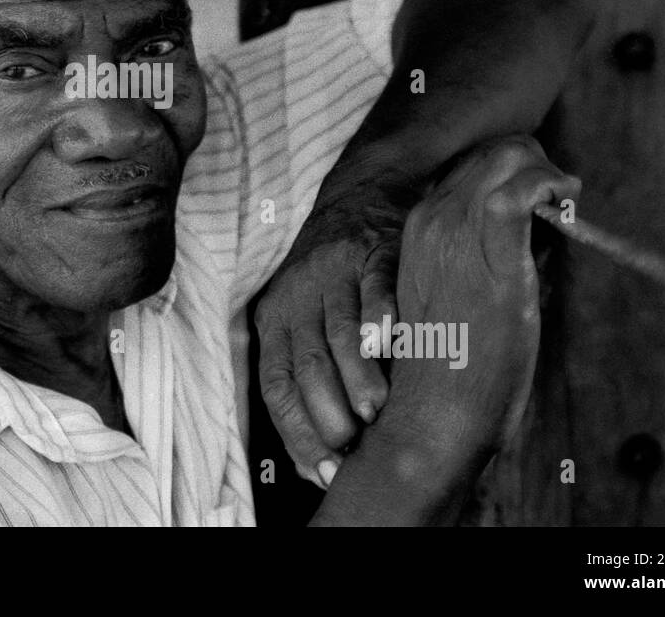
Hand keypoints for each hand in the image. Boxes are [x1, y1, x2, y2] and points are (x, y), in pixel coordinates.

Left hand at [254, 148, 421, 486]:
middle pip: (307, 363)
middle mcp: (298, 296)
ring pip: (339, 331)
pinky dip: (379, 316)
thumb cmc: (334, 279)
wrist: (362, 194)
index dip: (298, 432)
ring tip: (375, 411)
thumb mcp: (303, 317)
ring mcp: (335, 272)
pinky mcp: (374, 250)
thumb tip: (317, 464)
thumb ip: (308, 379)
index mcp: (275, 320)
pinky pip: (374, 287)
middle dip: (328, 412)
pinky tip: (389, 344)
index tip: (324, 470)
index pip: (277, 387)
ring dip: (357, 375)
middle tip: (354, 443)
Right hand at [387, 134, 580, 454]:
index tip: (542, 194)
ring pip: (509, 157)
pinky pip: (522, 190)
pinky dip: (550, 184)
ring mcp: (456, 232)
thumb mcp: (455, 297)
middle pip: (493, 152)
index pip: (470, 165)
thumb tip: (542, 231)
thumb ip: (489, 257)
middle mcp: (431, 219)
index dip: (514, 169)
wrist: (431, 413)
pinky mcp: (489, 254)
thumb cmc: (450, 368)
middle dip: (536, 162)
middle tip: (561, 195)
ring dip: (546, 171)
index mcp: (418, 229)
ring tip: (564, 201)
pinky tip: (565, 202)